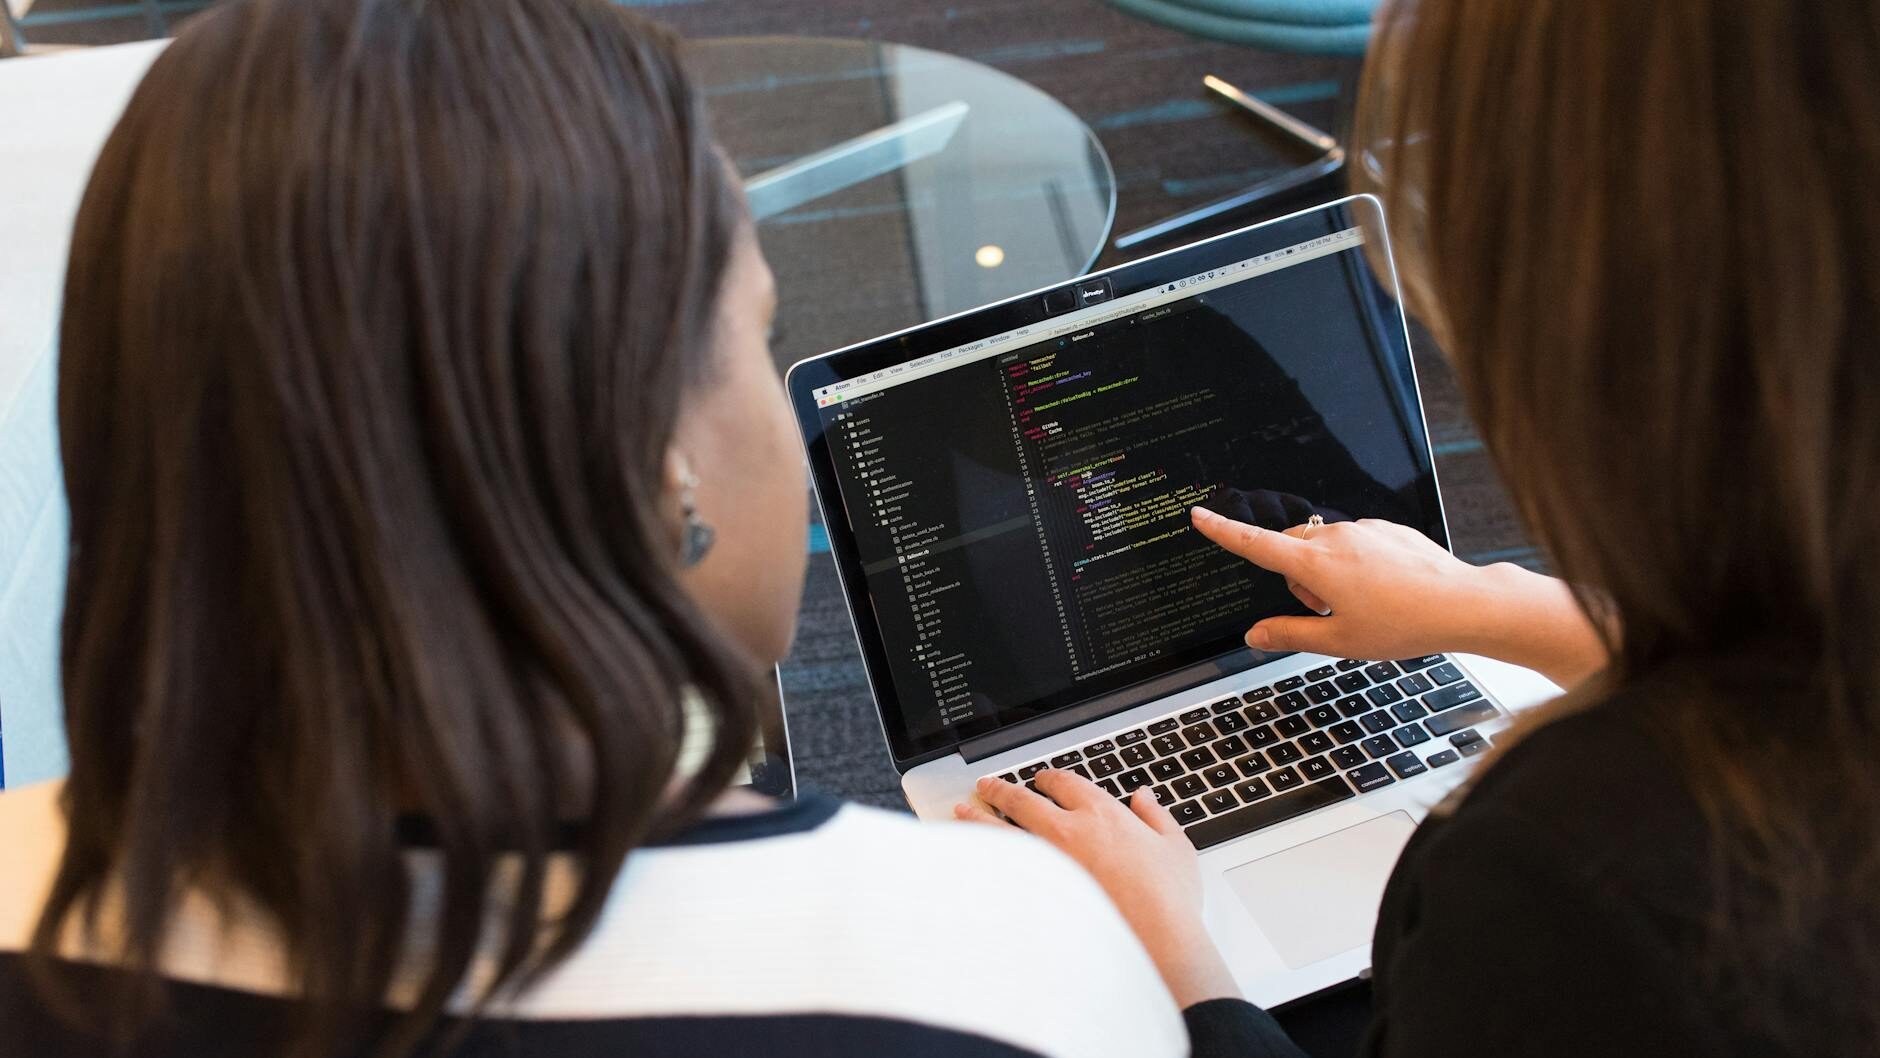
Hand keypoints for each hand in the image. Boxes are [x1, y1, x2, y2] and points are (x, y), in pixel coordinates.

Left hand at [956, 771, 1240, 1007]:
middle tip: (987, 786)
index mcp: (1101, 814)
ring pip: (1001, 830)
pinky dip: (983, 858)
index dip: (1049, 778)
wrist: (1154, 942)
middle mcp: (1067, 831)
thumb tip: (1143, 798)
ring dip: (979, 817)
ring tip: (964, 811)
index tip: (1041, 780)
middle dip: (1001, 789)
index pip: (1065, 783)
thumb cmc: (1167, 899)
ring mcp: (1046, 863)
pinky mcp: (1035, 894)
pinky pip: (1000, 868)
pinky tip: (972, 857)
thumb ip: (1156, 816)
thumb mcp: (1175, 848)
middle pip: (1022, 800)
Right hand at [1190, 506, 1606, 686]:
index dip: (1223, 532)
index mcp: (1316, 565)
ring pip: (1324, 546)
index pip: (1256, 544)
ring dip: (1327, 573)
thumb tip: (1256, 635)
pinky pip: (1355, 542)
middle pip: (1292, 549)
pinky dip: (1356, 564)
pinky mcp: (1387, 529)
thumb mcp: (1339, 641)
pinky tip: (1385, 590)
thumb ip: (1290, 634)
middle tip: (1327, 612)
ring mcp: (1364, 530)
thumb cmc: (1403, 624)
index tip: (1200, 516)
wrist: (1462, 604)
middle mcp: (1336, 537)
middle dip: (1297, 578)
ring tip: (1364, 605)